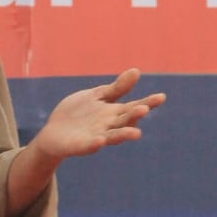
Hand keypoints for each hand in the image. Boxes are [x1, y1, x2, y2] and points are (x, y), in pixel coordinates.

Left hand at [36, 69, 164, 161]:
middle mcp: (109, 126)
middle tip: (145, 109)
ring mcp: (96, 137)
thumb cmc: (79, 114)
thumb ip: (117, 88)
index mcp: (114, 113)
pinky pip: (89, 146)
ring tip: (137, 134)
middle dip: (135, 115)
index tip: (161, 97)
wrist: (54, 132)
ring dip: (124, 135)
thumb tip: (136, 71)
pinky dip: (95, 143)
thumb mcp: (98, 96)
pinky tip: (100, 140)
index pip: (133, 107)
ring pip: (113, 136)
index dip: (148, 102)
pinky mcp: (81, 146)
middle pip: (125, 121)